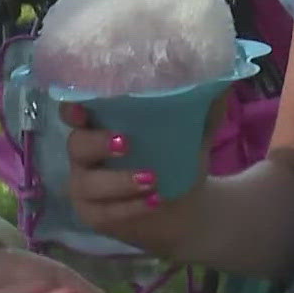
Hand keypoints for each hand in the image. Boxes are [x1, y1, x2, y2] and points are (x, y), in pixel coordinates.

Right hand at [60, 101, 220, 256]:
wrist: (188, 210)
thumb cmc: (178, 161)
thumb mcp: (193, 133)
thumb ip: (204, 106)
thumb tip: (221, 76)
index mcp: (100, 124)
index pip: (72, 110)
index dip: (72, 106)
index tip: (83, 107)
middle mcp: (85, 154)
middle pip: (76, 144)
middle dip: (97, 143)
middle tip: (127, 143)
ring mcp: (85, 187)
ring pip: (88, 183)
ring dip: (119, 181)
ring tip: (152, 179)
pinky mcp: (94, 216)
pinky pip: (104, 212)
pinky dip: (130, 207)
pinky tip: (153, 201)